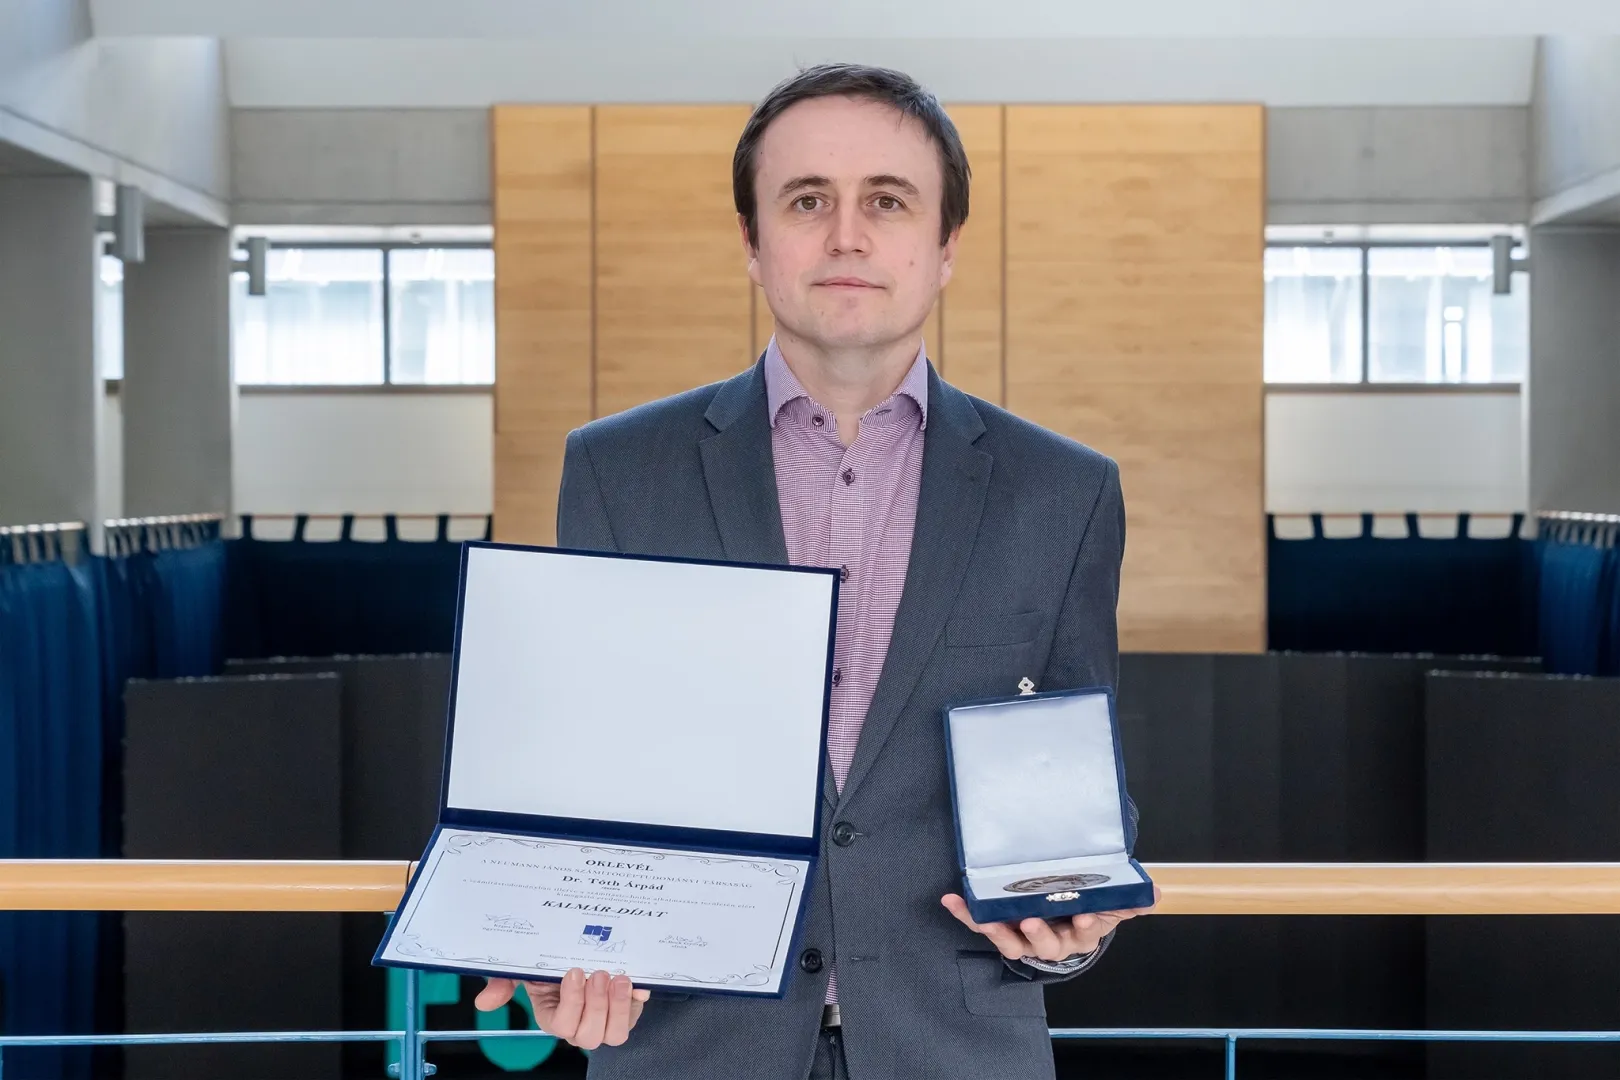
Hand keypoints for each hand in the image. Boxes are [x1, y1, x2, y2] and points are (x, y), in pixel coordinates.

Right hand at [474, 969, 650, 1048]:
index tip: (573, 972)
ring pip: (615, 1034)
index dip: (571, 1003)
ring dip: (618, 1007)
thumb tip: (484, 1002)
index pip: (561, 1024)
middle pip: (589, 1036)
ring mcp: (606, 1020)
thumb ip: (505, 981)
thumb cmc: (553, 961)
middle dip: (595, 1005)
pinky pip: (635, 1016)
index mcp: (554, 1017)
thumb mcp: (527, 965)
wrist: (586, 950)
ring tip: (619, 978)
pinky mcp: (628, 1010)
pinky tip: (638, 983)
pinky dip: (638, 1000)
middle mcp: (580, 1025)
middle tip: (598, 974)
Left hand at [941, 886, 1159, 961]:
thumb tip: (1154, 897)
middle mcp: (1051, 941)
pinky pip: (982, 922)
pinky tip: (952, 900)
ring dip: (996, 931)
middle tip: (1031, 921)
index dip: (1084, 927)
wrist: (1062, 915)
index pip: (1084, 933)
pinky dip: (966, 913)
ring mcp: (1023, 937)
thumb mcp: (1109, 905)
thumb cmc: (1085, 908)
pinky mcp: (1000, 927)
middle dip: (1038, 934)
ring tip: (985, 918)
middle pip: (1045, 945)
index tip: (1083, 917)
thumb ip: (1128, 900)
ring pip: (1010, 941)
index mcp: (1079, 934)